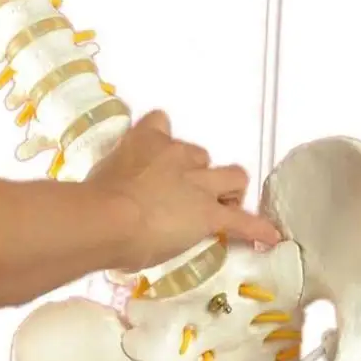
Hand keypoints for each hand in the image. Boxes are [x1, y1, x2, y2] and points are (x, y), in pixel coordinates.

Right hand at [86, 110, 281, 271]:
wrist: (106, 219)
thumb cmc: (90, 202)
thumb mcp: (99, 180)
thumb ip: (113, 182)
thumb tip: (107, 203)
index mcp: (144, 141)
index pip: (160, 123)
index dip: (163, 141)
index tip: (157, 158)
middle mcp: (177, 154)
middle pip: (199, 154)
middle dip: (197, 172)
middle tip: (183, 196)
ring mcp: (197, 183)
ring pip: (231, 175)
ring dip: (230, 189)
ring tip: (226, 205)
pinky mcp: (209, 213)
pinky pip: (241, 220)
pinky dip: (257, 228)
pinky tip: (270, 237)